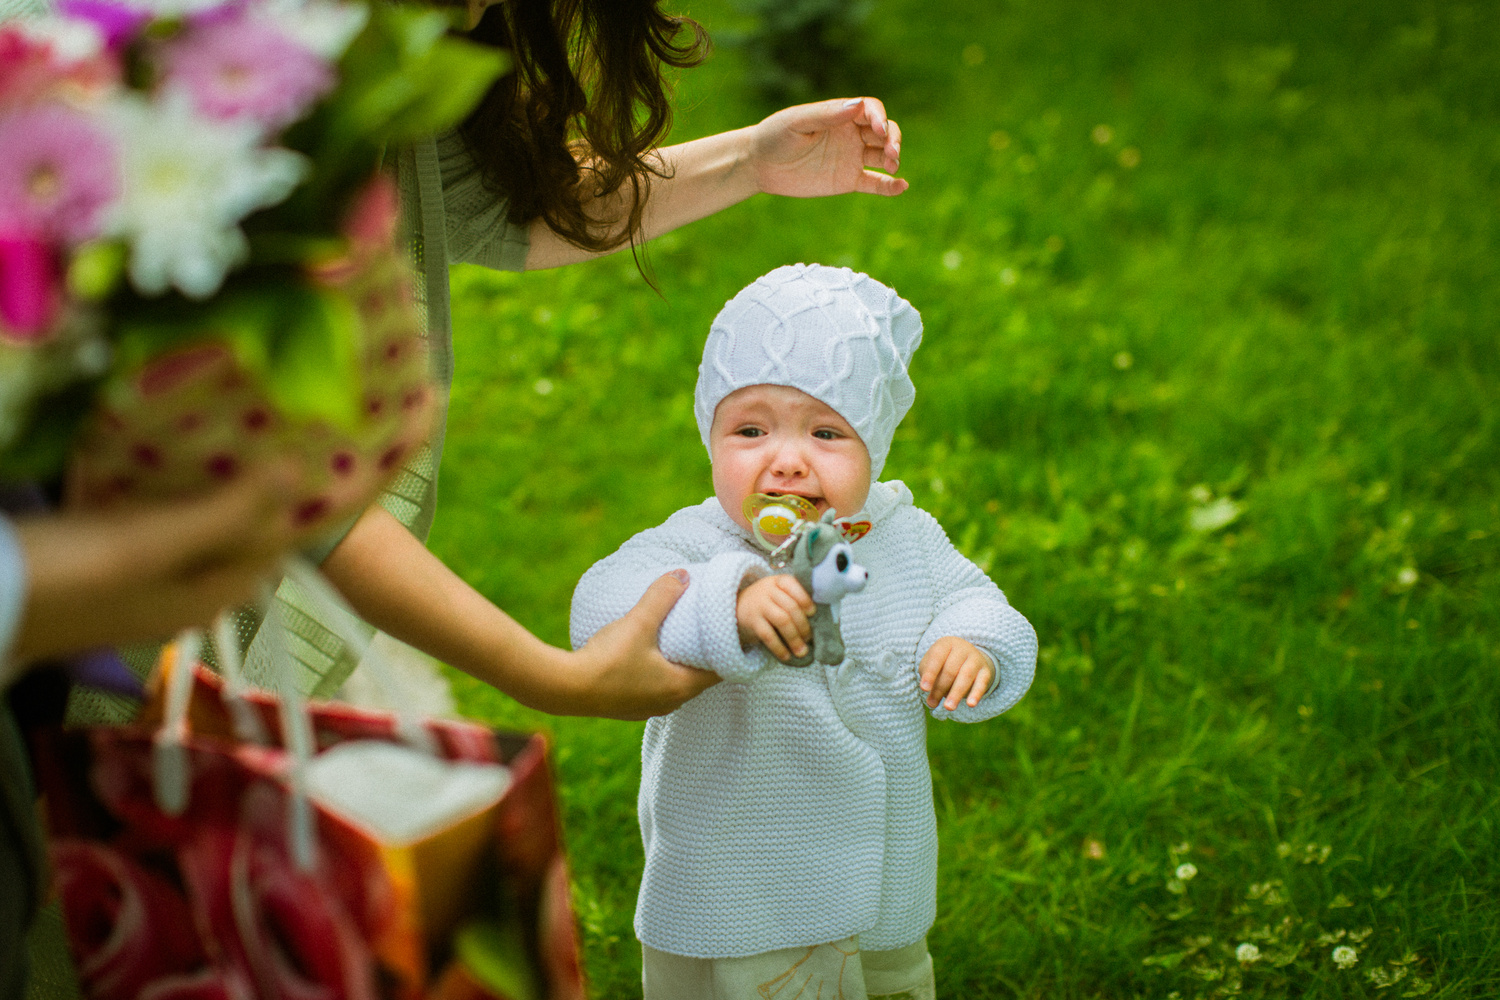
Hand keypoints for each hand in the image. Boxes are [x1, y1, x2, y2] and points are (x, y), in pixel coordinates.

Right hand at [11, 463, 322, 664]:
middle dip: (255, 492)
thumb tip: (299, 471)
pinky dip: (164, 496)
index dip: (296, 505)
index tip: (315, 453)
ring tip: (226, 435)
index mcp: (206, 598)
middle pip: (234, 539)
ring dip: (210, 490)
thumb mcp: (157, 541)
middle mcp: (181, 597)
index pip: (273, 547)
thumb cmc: (75, 575)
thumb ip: (229, 511)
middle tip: (272, 433)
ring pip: (192, 530)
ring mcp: (138, 584)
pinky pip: (149, 525)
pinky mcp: (100, 565)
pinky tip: (159, 459)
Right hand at [568, 570, 719, 718]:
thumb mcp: (638, 623)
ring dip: (681, 666)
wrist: (564, 688)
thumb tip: (683, 575)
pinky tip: (650, 656)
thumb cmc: (607, 659)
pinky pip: (655, 688)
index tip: (735, 635)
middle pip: (699, 679)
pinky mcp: (628, 707)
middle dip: (706, 657)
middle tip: (711, 632)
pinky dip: (661, 673)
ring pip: (676, 685)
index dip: (730, 653)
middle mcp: (669, 703)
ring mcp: (647, 708)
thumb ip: (662, 597)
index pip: (720, 672)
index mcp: (680, 687)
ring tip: (682, 641)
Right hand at [737, 574, 813, 661]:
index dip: (805, 600)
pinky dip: (779, 647)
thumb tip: (817, 620)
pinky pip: (768, 635)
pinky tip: (786, 656)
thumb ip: (793, 599)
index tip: (813, 613)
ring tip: (802, 651)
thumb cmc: (765, 602)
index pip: (794, 586)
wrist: (735, 607)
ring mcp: (758, 605)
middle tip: (809, 638)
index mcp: (778, 581)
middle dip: (803, 625)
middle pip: (791, 607)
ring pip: (782, 621)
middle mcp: (767, 590)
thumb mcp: (777, 593)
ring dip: (794, 638)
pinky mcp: (751, 621)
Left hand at [749, 96, 907, 198]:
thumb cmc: (775, 136)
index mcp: (841, 114)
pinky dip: (889, 186)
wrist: (760, 165)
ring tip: (892, 166)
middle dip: (892, 139)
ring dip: (893, 158)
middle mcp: (851, 133)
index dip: (880, 118)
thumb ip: (826, 115)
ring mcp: (851, 157)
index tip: (879, 129)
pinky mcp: (848, 180)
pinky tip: (901, 186)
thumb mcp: (797, 122)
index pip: (871, 110)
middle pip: (884, 131)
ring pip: (883, 155)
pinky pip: (875, 183)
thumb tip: (858, 105)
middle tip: (891, 154)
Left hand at [919, 636, 992, 709]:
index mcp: (946, 644)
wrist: (966, 657)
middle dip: (940, 688)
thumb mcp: (931, 665)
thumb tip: (931, 702)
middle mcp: (962, 648)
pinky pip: (982, 683)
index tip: (924, 689)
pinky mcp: (986, 671)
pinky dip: (976, 694)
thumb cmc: (942, 663)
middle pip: (950, 670)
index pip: (937, 657)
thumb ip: (928, 680)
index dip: (930, 674)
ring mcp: (976, 658)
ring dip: (956, 693)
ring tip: (948, 707)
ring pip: (966, 676)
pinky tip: (970, 704)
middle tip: (932, 703)